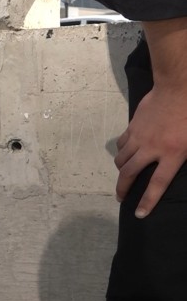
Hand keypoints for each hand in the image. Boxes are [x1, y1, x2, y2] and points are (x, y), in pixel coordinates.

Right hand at [114, 86, 186, 217]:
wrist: (179, 87)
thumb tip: (185, 162)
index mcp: (173, 154)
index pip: (157, 184)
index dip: (148, 201)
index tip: (139, 214)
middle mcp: (152, 149)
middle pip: (130, 173)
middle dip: (123, 188)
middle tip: (120, 197)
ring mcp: (140, 137)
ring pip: (122, 159)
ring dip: (121, 170)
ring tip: (124, 175)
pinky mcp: (133, 126)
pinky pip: (122, 144)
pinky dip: (121, 152)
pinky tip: (125, 153)